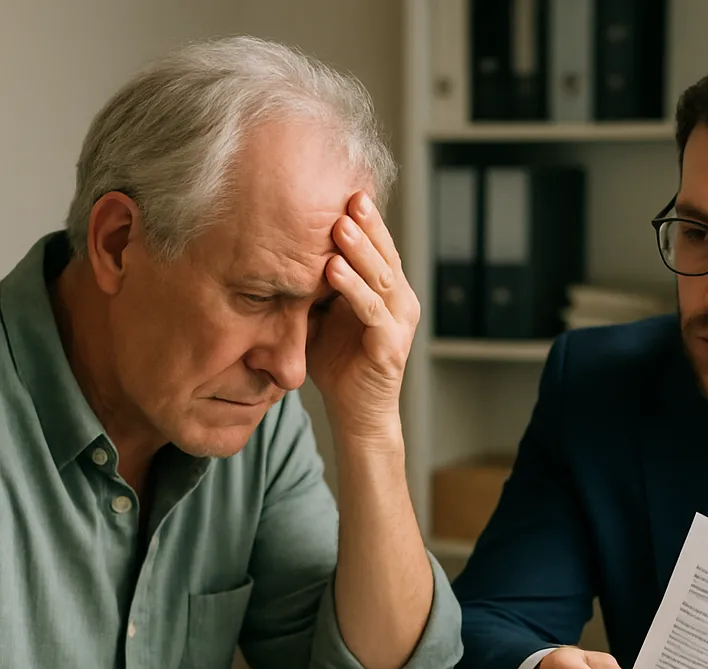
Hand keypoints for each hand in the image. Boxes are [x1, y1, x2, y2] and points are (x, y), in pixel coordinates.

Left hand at [307, 190, 419, 441]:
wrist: (356, 414)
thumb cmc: (338, 363)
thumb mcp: (321, 314)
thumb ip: (313, 284)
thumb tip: (277, 246)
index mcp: (386, 290)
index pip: (377, 245)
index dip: (363, 217)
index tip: (339, 186)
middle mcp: (400, 301)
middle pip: (385, 253)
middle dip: (366, 223)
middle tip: (345, 193)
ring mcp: (399, 323)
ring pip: (382, 277)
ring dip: (360, 250)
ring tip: (339, 226)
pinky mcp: (391, 346)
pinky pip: (373, 311)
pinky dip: (354, 290)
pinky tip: (333, 270)